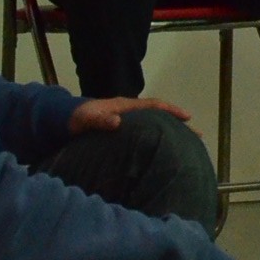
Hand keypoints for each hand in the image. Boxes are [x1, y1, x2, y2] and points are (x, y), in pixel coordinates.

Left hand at [68, 94, 191, 135]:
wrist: (62, 121)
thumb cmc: (76, 118)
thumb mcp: (86, 118)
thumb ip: (99, 120)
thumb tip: (117, 121)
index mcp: (124, 106)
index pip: (153, 105)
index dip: (171, 110)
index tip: (188, 117)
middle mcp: (128, 113)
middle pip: (159, 116)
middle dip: (178, 124)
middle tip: (197, 135)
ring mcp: (126, 122)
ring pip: (153, 126)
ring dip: (169, 133)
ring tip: (185, 146)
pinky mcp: (121, 133)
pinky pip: (145, 134)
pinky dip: (156, 140)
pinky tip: (161, 154)